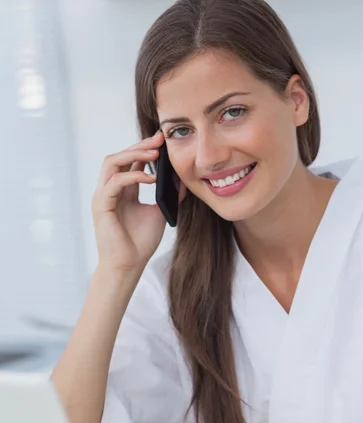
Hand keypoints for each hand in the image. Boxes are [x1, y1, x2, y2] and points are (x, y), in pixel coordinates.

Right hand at [91, 130, 165, 273]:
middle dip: (139, 145)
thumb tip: (181, 179)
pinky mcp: (101, 205)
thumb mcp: (160, 212)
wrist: (129, 265)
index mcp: (122, 191)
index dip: (145, 149)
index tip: (163, 140)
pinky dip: (133, 176)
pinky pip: (115, 182)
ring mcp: (103, 197)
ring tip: (154, 153)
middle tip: (160, 139)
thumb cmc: (140, 243)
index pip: (130, 162)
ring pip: (111, 163)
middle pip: (119, 157)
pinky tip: (151, 178)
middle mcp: (109, 190)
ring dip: (133, 154)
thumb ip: (168, 195)